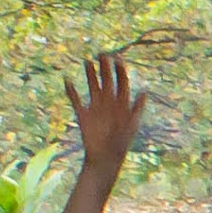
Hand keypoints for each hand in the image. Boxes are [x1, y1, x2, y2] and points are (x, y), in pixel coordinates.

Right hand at [69, 51, 143, 168]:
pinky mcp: (83, 115)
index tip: (118, 57)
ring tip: (87, 61)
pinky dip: (71, 91)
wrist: (106, 158)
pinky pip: (75, 100)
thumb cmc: (122, 143)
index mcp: (122, 104)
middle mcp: (109, 103)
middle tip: (103, 53)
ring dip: (90, 75)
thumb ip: (137, 108)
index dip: (120, 70)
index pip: (122, 82)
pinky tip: (67, 81)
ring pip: (93, 87)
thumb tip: (144, 92)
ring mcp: (95, 108)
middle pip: (107, 81)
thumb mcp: (132, 124)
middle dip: (105, 68)